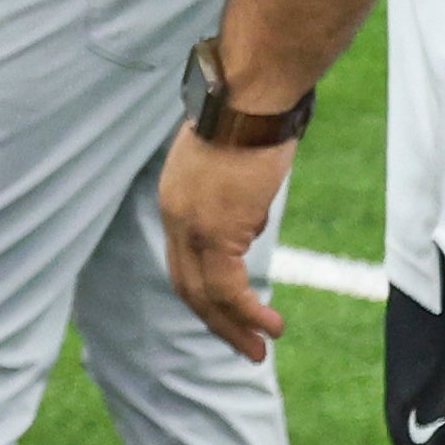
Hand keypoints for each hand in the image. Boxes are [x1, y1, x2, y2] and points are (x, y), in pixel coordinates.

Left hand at [159, 129, 297, 363]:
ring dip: (233, 327)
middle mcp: (174, 215)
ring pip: (205, 294)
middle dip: (215, 321)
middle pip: (187, 284)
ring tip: (261, 347)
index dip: (203, 292)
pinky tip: (271, 325)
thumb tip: (248, 226)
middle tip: (245, 346)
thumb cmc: (251, 117)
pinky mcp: (216, 231)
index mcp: (174, 198)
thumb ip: (234, 200)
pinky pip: (228, 288)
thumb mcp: (234, 164)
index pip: (181, 259)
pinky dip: (247, 313)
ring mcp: (191, 225)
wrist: (251, 96)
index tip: (228, 312)